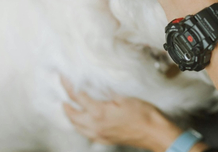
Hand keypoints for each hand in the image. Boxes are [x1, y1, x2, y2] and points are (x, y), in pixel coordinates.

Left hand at [60, 77, 184, 150]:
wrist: (154, 133)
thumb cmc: (143, 114)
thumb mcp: (124, 97)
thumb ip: (107, 91)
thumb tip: (95, 84)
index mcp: (99, 112)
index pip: (78, 97)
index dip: (69, 86)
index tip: (64, 78)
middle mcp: (95, 125)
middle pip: (72, 114)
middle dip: (65, 103)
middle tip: (63, 93)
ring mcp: (99, 134)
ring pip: (76, 126)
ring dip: (70, 116)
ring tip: (68, 107)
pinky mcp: (104, 140)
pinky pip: (85, 133)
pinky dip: (79, 126)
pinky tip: (82, 122)